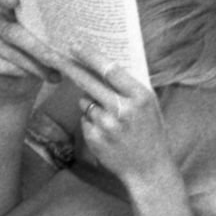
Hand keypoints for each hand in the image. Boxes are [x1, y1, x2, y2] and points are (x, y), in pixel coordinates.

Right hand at [0, 0, 66, 100]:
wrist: (21, 79)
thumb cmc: (37, 51)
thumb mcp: (43, 37)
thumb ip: (46, 30)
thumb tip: (67, 36)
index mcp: (9, 9)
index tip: (14, 1)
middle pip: (14, 33)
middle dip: (38, 48)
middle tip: (56, 59)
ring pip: (13, 53)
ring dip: (37, 65)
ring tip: (56, 72)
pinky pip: (8, 67)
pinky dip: (28, 73)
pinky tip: (45, 77)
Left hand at [70, 62, 177, 189]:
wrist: (149, 169)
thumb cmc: (151, 132)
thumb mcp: (149, 105)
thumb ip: (129, 87)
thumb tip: (104, 64)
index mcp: (140, 97)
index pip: (110, 69)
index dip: (91, 56)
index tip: (77, 46)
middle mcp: (122, 110)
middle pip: (89, 82)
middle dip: (75, 69)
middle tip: (64, 59)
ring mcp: (106, 125)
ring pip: (85, 102)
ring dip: (90, 103)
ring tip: (110, 117)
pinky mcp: (94, 138)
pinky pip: (84, 119)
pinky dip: (91, 121)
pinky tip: (107, 132)